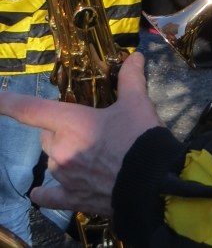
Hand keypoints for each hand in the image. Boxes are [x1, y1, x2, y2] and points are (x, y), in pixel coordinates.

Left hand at [0, 53, 162, 217]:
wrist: (153, 182)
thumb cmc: (139, 137)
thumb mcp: (136, 102)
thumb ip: (130, 78)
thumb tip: (135, 56)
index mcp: (71, 123)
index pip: (31, 110)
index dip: (9, 102)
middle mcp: (61, 150)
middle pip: (45, 135)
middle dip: (57, 128)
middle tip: (82, 124)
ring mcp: (65, 176)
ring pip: (53, 160)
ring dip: (62, 154)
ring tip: (87, 152)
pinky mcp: (74, 197)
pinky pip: (51, 196)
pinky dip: (45, 194)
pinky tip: (38, 194)